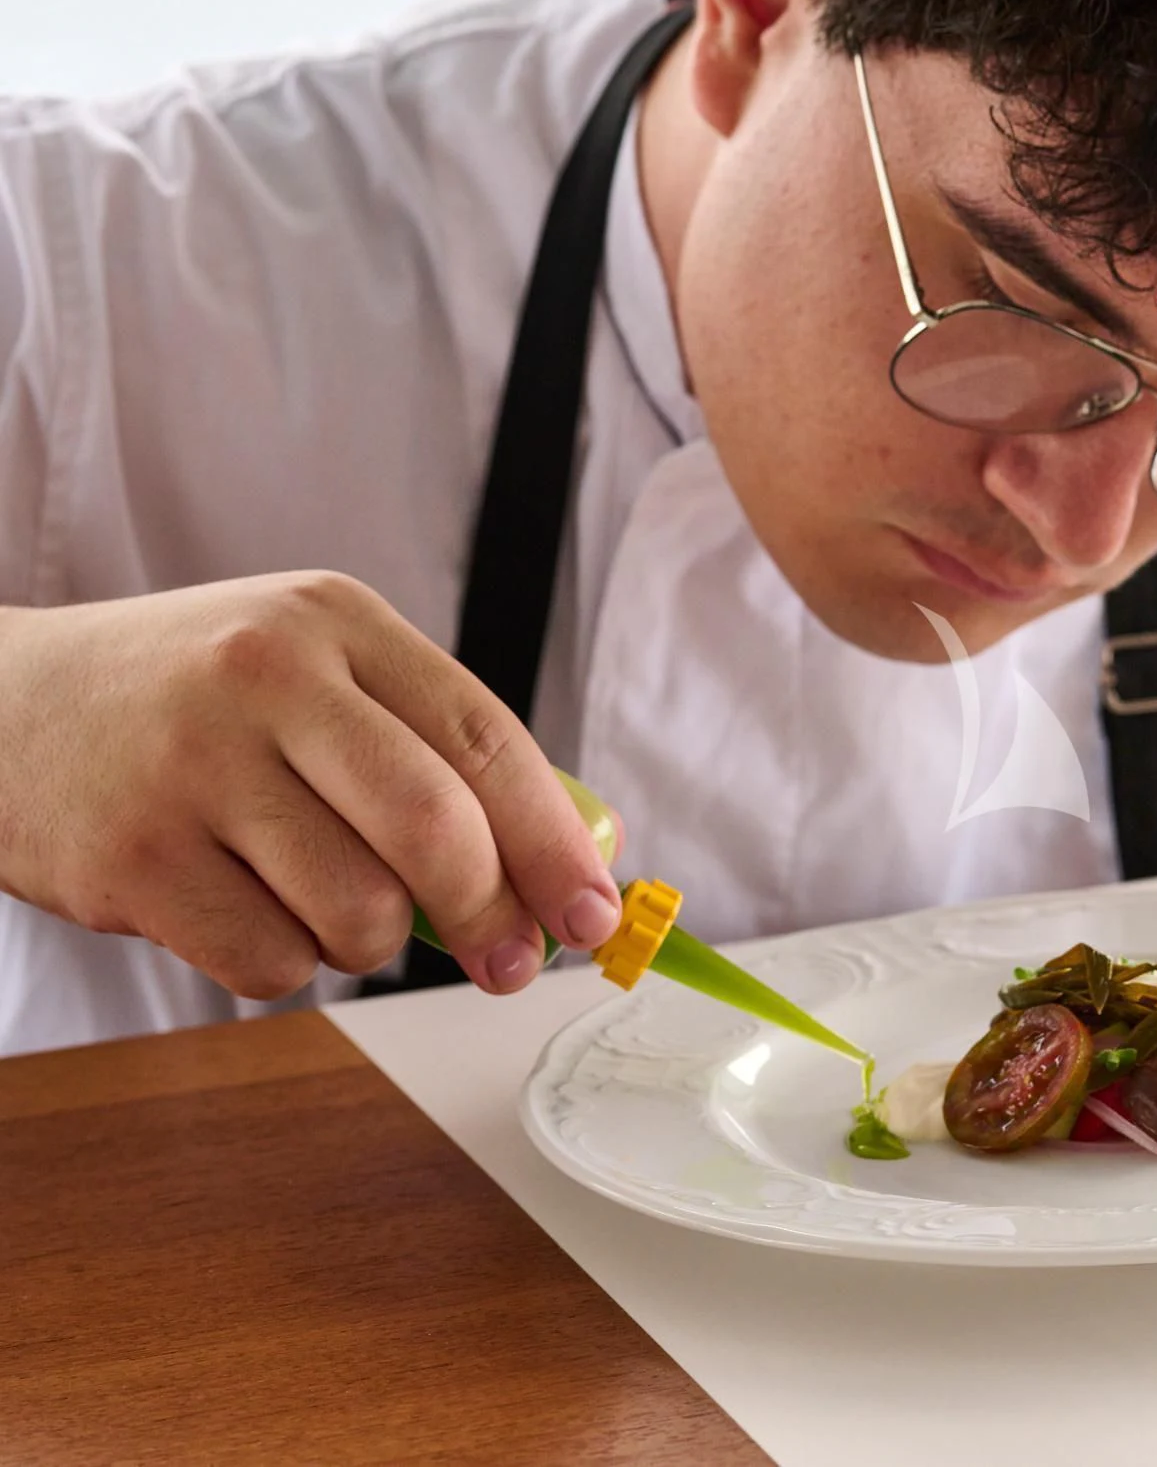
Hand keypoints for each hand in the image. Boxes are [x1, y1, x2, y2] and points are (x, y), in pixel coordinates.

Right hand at [0, 573, 623, 997]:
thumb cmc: (193, 702)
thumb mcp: (316, 675)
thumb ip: (435, 753)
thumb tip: (569, 868)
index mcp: (335, 622)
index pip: (486, 741)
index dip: (556, 844)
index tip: (597, 916)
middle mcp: (265, 677)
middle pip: (436, 830)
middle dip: (492, 915)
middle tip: (507, 961)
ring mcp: (190, 767)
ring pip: (359, 913)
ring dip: (369, 939)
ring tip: (317, 892)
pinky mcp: (130, 860)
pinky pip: (271, 964)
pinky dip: (284, 961)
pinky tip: (240, 904)